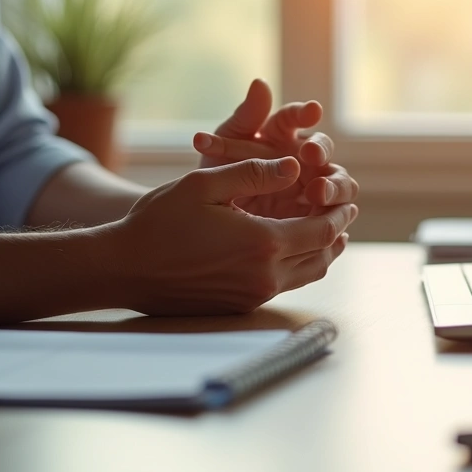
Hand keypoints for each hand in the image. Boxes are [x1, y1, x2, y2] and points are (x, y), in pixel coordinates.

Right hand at [107, 157, 356, 314]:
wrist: (124, 268)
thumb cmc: (159, 222)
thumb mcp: (205, 183)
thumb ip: (254, 173)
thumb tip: (294, 167)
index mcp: (263, 243)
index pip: (321, 230)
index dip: (337, 213)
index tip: (347, 199)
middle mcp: (264, 275)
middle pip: (320, 256)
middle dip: (336, 232)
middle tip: (345, 213)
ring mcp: (252, 295)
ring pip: (305, 275)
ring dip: (320, 253)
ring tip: (328, 233)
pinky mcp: (239, 305)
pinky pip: (282, 285)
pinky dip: (297, 266)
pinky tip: (291, 250)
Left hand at [193, 79, 358, 218]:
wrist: (211, 212)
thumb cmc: (219, 168)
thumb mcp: (227, 142)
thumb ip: (246, 116)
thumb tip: (260, 82)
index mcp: (282, 133)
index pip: (298, 117)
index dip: (305, 113)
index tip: (312, 110)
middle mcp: (303, 156)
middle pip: (324, 149)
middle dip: (321, 150)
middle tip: (310, 154)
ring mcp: (314, 185)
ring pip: (340, 182)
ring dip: (334, 186)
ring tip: (317, 193)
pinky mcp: (317, 214)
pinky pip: (336, 215)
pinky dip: (336, 216)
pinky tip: (331, 219)